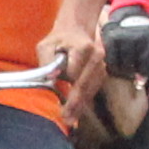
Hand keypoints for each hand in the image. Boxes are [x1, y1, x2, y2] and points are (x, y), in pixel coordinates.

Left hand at [44, 1, 106, 116]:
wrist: (76, 29)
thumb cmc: (58, 39)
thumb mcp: (46, 45)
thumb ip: (47, 60)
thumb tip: (53, 76)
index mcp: (83, 47)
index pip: (75, 72)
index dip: (68, 88)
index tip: (61, 104)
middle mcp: (97, 56)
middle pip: (86, 84)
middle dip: (76, 103)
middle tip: (66, 118)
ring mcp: (102, 64)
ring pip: (92, 88)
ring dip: (81, 105)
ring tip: (71, 119)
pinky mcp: (103, 71)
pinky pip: (94, 88)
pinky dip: (85, 100)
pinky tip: (77, 111)